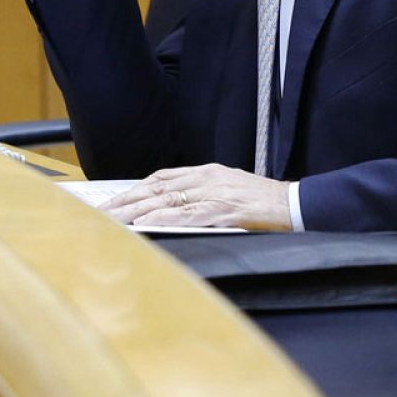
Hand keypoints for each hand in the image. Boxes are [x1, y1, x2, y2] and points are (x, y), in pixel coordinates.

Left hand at [102, 163, 292, 230]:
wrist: (296, 203)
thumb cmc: (265, 201)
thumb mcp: (231, 189)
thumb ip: (204, 193)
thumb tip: (174, 206)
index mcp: (209, 172)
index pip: (162, 178)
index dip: (135, 189)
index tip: (114, 200)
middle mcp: (208, 179)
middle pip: (157, 188)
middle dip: (126, 201)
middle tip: (101, 213)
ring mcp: (215, 194)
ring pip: (166, 200)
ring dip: (136, 211)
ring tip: (113, 221)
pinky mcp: (224, 211)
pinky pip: (188, 215)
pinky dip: (164, 218)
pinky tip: (146, 223)